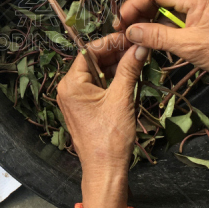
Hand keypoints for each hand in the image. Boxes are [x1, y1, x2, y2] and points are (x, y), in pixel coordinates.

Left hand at [56, 33, 148, 183]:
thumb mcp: (121, 99)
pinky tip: (130, 76)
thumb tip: (140, 46)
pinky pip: (97, 86)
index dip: (111, 42)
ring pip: (96, 73)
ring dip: (116, 66)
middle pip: (92, 61)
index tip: (131, 38)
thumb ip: (129, 69)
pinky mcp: (84, 108)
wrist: (105, 170)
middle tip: (138, 47)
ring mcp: (75, 99)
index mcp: (71, 83)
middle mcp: (68, 88)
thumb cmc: (110, 137)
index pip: (90, 51)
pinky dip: (112, 80)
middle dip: (115, 53)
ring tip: (137, 60)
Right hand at [116, 0, 208, 81]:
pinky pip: (177, 15)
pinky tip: (156, 39)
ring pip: (166, 6)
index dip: (133, 6)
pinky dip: (164, 25)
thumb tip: (131, 31)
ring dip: (150, 20)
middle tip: (125, 32)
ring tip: (137, 37)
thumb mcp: (188, 46)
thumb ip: (157, 36)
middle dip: (139, 12)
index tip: (121, 23)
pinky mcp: (204, 14)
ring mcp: (201, 3)